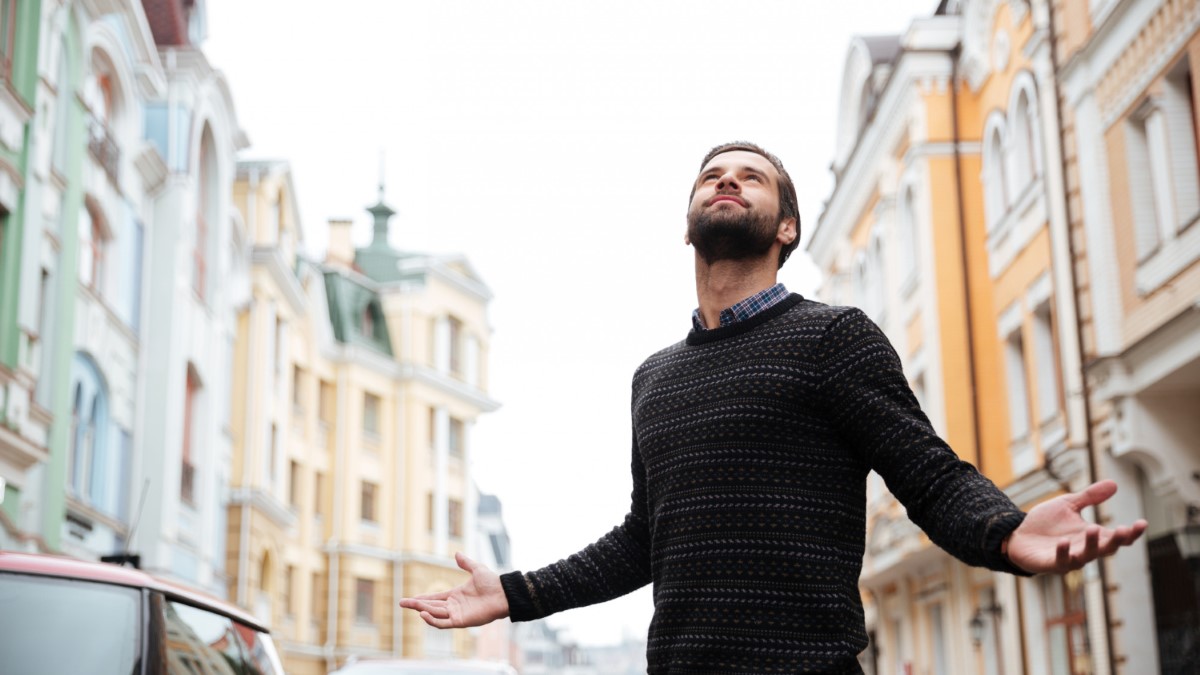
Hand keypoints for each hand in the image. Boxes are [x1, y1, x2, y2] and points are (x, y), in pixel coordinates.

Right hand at [398, 552, 509, 627]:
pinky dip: (433, 620)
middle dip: (416, 605)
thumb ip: (466, 563)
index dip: (423, 598)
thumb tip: (457, 554)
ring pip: (435, 614)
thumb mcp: (477, 569)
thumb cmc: (493, 582)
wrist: (504, 593)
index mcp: (456, 595)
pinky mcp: (461, 621)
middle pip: (431, 606)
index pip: (435, 598)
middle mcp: (454, 606)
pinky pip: (443, 623)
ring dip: (423, 610)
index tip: (410, 599)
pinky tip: (423, 614)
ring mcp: (457, 614)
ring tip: (411, 605)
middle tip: (402, 603)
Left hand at [1006, 480, 1147, 573]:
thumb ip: (1090, 497)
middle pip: (1106, 549)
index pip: (1117, 537)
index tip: (1142, 522)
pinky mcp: (1050, 563)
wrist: (1017, 535)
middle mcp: (1084, 550)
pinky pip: (1060, 561)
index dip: (1131, 533)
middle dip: (1116, 540)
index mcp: (1092, 537)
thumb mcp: (1068, 505)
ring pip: (1086, 556)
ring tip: (1094, 528)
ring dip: (1091, 544)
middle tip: (1125, 530)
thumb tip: (1114, 484)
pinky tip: (1064, 542)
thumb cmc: (1045, 523)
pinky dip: (1064, 553)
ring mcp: (1068, 558)